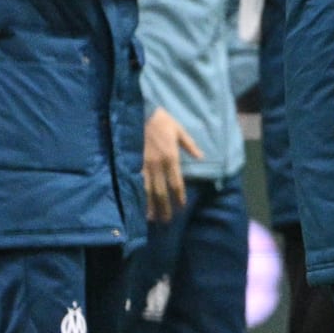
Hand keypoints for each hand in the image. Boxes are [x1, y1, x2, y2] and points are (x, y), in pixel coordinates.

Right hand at [143, 108, 202, 224]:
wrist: (140, 113)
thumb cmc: (162, 121)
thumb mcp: (180, 131)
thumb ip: (190, 145)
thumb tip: (201, 157)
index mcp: (171, 158)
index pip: (176, 183)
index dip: (179, 196)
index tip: (181, 207)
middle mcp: (158, 165)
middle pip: (162, 191)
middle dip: (164, 207)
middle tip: (166, 220)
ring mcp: (143, 165)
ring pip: (147, 190)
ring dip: (150, 205)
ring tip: (151, 218)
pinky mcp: (132, 163)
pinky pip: (136, 182)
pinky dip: (137, 194)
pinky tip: (137, 204)